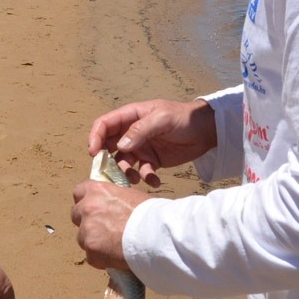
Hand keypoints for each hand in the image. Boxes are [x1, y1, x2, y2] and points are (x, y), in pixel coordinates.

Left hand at [71, 180, 148, 271]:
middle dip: (86, 222)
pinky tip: (116, 258)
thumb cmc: (150, 213)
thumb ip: (115, 200)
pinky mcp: (91, 249)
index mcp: (97, 190)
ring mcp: (87, 229)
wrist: (155, 234)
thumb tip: (113, 206)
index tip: (92, 208)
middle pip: (76, 215)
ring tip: (112, 247)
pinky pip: (91, 256)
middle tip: (101, 229)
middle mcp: (88, 207)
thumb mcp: (131, 196)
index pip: (79, 192)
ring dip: (93, 242)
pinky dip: (101, 259)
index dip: (85, 201)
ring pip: (82, 238)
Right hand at [87, 98, 217, 187]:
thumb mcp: (161, 119)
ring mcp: (141, 147)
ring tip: (136, 179)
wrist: (205, 131)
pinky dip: (146, 178)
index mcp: (130, 116)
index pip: (104, 125)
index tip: (93, 153)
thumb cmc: (182, 118)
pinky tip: (156, 181)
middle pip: (109, 147)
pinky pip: (142, 172)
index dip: (95, 137)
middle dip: (107, 161)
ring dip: (126, 173)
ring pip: (123, 163)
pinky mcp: (151, 161)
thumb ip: (140, 131)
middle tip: (111, 174)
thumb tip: (120, 146)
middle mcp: (131, 133)